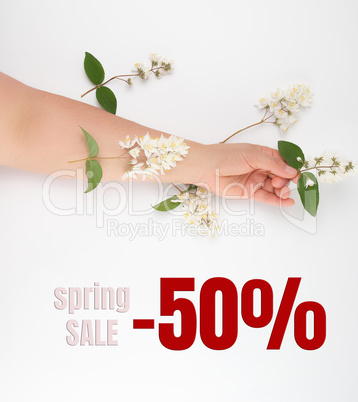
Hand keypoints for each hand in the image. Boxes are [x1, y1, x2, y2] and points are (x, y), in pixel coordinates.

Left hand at [166, 142, 298, 206]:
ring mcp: (255, 180)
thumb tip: (292, 171)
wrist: (207, 168)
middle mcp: (260, 167)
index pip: (283, 161)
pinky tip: (287, 202)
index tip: (298, 174)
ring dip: (283, 191)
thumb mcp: (253, 155)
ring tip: (284, 194)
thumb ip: (273, 164)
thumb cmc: (227, 156)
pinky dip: (277, 200)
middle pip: (281, 175)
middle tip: (282, 183)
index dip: (292, 168)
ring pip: (275, 187)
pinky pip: (266, 197)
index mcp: (262, 154)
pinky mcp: (249, 192)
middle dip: (286, 181)